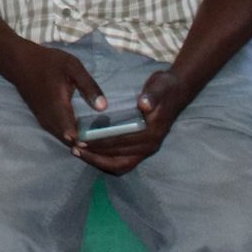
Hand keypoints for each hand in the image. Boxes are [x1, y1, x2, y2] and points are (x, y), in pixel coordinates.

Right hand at [0, 37, 109, 150]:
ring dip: (78, 141)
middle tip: (105, 142)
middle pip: (69, 141)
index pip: (73, 135)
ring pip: (63, 139)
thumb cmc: (48, 62)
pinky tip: (83, 132)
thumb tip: (103, 108)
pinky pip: (58, 133)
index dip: (88, 142)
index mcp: (58, 107)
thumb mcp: (72, 67)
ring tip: (97, 138)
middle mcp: (49, 119)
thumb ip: (88, 87)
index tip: (104, 140)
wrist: (19, 62)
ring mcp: (44, 120)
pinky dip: (70, 136)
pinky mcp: (42, 119)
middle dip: (86, 145)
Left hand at [74, 67, 188, 174]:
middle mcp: (150, 146)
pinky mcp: (142, 149)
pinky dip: (106, 160)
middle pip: (119, 158)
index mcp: (152, 133)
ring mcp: (147, 149)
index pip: (122, 142)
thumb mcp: (159, 87)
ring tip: (78, 152)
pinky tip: (91, 153)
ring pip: (119, 164)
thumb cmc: (164, 88)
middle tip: (75, 147)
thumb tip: (144, 104)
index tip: (83, 139)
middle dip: (95, 154)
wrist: (176, 91)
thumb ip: (151, 96)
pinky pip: (123, 161)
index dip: (102, 143)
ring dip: (99, 161)